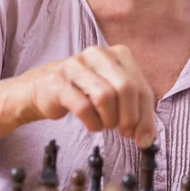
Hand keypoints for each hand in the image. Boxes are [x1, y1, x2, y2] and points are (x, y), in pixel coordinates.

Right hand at [27, 45, 155, 147]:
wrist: (41, 87)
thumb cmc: (84, 90)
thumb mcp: (115, 93)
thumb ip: (135, 110)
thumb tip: (148, 137)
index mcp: (118, 53)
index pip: (141, 86)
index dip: (146, 115)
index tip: (143, 137)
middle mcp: (98, 54)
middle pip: (126, 88)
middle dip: (130, 117)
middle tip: (125, 132)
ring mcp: (76, 65)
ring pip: (105, 97)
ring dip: (109, 120)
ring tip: (105, 124)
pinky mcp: (58, 81)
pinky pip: (83, 107)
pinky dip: (92, 123)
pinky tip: (92, 125)